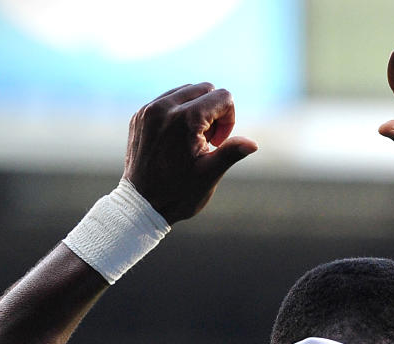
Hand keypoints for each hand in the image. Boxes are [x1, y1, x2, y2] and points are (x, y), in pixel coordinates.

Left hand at [124, 83, 257, 223]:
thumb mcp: (209, 174)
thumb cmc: (178, 194)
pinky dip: (178, 113)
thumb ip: (231, 152)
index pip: (222, 97)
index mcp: (184, 119)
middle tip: (206, 142)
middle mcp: (163, 108)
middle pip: (205, 88)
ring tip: (190, 141)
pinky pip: (167, 100)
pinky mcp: (139, 115)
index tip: (216, 144)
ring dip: (196, 110)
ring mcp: (148, 110)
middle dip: (213, 112)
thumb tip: (253, 144)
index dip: (228, 120)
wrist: (141, 205)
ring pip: (186, 91)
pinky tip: (176, 140)